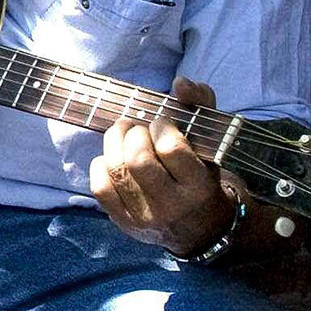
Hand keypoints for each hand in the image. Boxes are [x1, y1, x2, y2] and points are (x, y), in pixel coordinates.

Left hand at [89, 76, 237, 256]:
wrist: (202, 228)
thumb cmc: (202, 174)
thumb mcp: (210, 142)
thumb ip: (200, 105)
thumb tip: (180, 83)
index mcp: (198, 185)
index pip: (170, 148)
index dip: (160, 126)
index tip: (161, 123)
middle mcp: (172, 205)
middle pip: (137, 160)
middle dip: (133, 134)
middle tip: (138, 128)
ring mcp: (145, 216)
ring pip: (116, 171)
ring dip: (114, 143)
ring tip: (123, 135)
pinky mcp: (124, 222)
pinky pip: (100, 188)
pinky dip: (100, 165)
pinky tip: (112, 159)